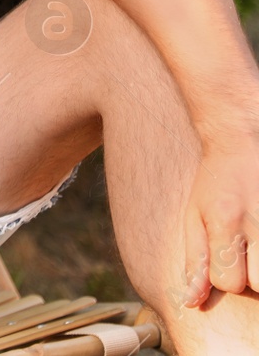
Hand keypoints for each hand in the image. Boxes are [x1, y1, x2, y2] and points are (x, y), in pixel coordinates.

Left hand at [181, 135, 258, 306]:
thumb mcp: (194, 217)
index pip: (230, 282)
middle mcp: (258, 222)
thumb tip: (192, 303)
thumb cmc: (214, 185)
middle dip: (253, 278)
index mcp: (225, 222)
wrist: (239, 143)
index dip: (227, 279)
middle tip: (248, 253)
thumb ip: (195, 261)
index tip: (227, 260)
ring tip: (256, 244)